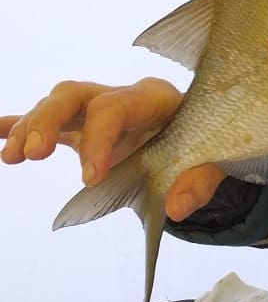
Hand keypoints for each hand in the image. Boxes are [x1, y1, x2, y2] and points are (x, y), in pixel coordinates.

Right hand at [0, 78, 224, 220]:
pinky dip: (20, 124)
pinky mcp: (83, 125)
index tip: (91, 177)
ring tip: (11, 157)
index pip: (117, 108)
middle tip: (31, 155)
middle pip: (76, 94)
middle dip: (49, 120)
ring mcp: (99, 108)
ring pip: (58, 104)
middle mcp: (122, 97)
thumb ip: (199, 182)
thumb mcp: (213, 163)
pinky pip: (48, 119)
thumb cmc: (206, 145)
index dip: (99, 139)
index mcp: (155, 99)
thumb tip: (176, 207)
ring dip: (30, 127)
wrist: (202, 136)